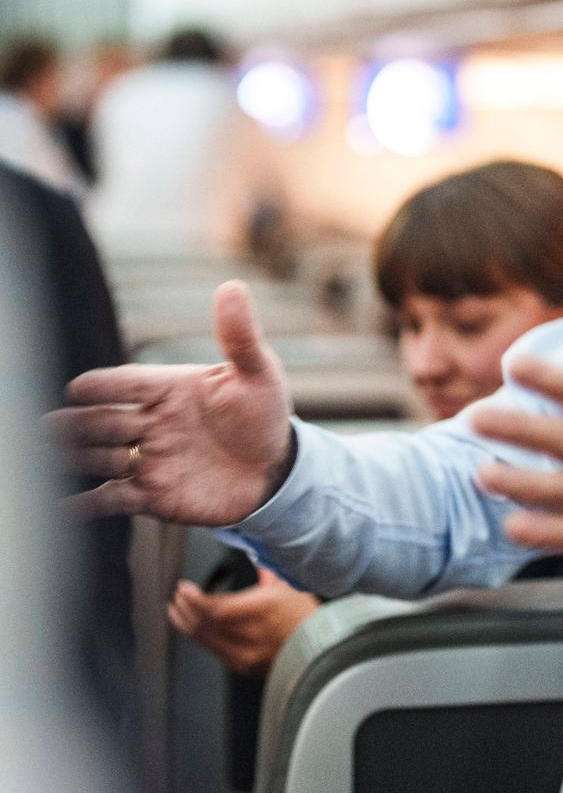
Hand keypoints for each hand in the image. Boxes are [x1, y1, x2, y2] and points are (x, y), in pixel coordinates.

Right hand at [48, 281, 294, 523]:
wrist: (276, 470)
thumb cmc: (264, 415)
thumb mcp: (258, 373)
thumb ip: (241, 337)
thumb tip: (233, 287)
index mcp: (169, 388)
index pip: (128, 382)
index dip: (103, 385)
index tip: (78, 388)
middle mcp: (150, 422)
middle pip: (104, 420)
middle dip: (82, 424)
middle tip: (55, 428)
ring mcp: (148, 458)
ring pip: (100, 457)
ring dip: (81, 458)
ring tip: (57, 459)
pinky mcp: (152, 495)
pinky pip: (111, 498)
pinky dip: (87, 503)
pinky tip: (66, 505)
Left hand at [168, 568, 320, 677]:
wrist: (321, 649)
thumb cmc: (308, 618)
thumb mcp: (288, 587)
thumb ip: (265, 572)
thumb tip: (254, 556)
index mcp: (261, 610)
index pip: (214, 607)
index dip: (193, 598)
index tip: (184, 588)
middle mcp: (251, 635)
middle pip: (204, 623)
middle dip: (185, 608)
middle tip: (178, 596)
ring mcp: (245, 655)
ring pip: (204, 639)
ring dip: (186, 623)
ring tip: (176, 610)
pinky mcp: (243, 666)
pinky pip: (213, 650)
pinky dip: (200, 637)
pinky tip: (193, 628)